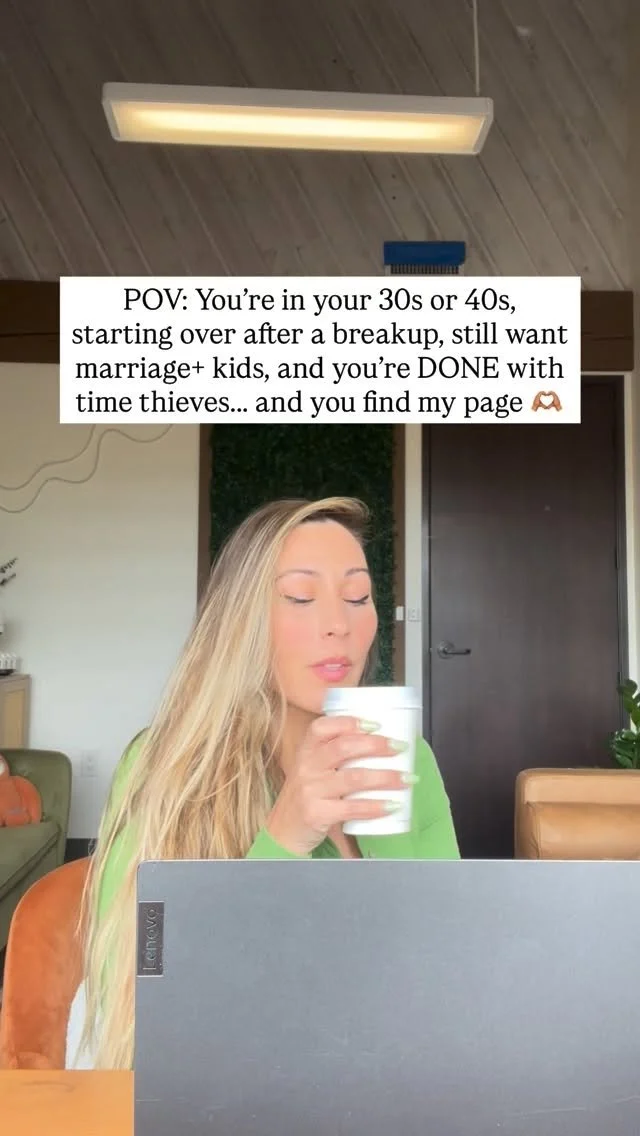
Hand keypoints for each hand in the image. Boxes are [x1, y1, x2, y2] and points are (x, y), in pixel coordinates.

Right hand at [265, 715, 409, 855]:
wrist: (283, 831)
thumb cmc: (305, 796)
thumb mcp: (312, 769)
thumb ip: (335, 756)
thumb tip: (379, 744)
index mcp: (306, 751)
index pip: (322, 728)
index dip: (349, 723)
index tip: (375, 724)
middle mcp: (306, 767)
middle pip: (343, 748)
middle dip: (376, 745)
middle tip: (399, 747)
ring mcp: (310, 791)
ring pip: (353, 778)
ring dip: (385, 777)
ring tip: (406, 778)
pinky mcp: (316, 813)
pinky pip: (351, 808)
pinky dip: (375, 806)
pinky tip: (392, 805)